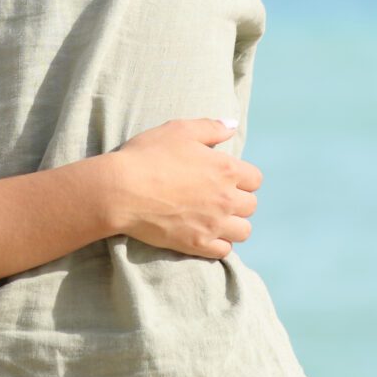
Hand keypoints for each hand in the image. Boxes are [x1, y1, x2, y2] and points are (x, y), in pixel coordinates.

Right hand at [104, 119, 260, 258]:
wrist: (121, 190)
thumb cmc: (148, 156)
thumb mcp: (179, 130)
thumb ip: (211, 127)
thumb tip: (232, 125)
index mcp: (226, 169)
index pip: (255, 179)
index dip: (242, 177)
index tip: (226, 177)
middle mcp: (226, 199)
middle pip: (251, 206)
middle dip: (238, 200)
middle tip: (218, 197)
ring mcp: (213, 224)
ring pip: (243, 231)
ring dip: (233, 225)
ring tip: (216, 218)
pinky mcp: (197, 244)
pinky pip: (224, 251)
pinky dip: (219, 244)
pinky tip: (205, 233)